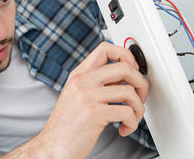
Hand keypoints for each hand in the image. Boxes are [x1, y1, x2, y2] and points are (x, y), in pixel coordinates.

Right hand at [38, 42, 148, 158]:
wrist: (53, 146)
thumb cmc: (67, 124)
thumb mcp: (77, 94)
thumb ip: (96, 82)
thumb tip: (124, 76)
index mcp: (79, 74)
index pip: (105, 48)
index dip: (125, 55)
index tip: (133, 69)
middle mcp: (82, 80)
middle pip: (124, 67)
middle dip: (141, 82)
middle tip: (140, 96)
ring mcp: (86, 96)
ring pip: (129, 91)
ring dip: (139, 108)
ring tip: (132, 117)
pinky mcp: (93, 113)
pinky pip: (127, 112)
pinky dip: (133, 123)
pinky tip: (124, 128)